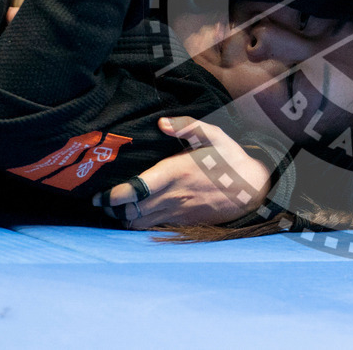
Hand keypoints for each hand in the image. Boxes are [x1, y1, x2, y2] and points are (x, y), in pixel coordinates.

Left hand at [92, 116, 270, 229]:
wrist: (253, 188)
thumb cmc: (230, 159)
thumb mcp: (214, 135)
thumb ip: (188, 126)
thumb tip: (162, 123)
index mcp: (176, 173)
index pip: (135, 190)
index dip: (112, 197)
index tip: (99, 195)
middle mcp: (173, 196)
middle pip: (130, 211)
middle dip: (111, 209)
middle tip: (100, 202)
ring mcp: (178, 211)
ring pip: (139, 223)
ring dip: (123, 219)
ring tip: (114, 210)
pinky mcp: (184, 221)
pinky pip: (154, 228)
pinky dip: (139, 226)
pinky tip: (135, 217)